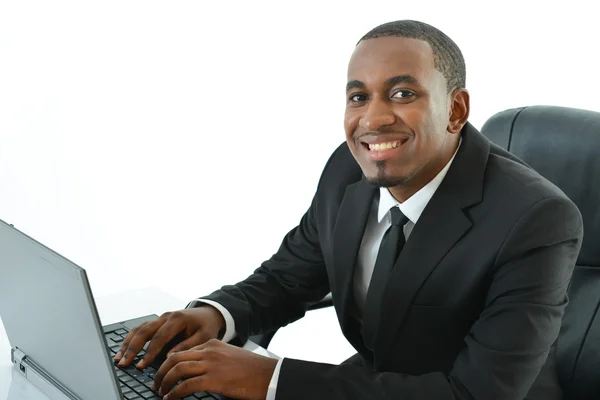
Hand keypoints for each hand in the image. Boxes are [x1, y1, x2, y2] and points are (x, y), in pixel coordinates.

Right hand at [114, 306, 224, 368]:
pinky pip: (141, 329)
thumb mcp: (204, 336)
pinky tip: (123, 349)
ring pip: (139, 329)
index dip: (149, 352)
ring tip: (118, 358)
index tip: (141, 365)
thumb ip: (187, 345)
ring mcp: (160, 318)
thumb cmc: (206, 326)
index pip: (159, 336)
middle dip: (132, 348)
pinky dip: (131, 339)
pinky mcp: (157, 321)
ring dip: (127, 343)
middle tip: (123, 363)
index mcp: (177, 319)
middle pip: (144, 331)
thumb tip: (170, 356)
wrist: (208, 313)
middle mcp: (166, 316)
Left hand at [153, 339, 277, 399]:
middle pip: (174, 358)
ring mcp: (211, 364)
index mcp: (212, 344)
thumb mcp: (230, 358)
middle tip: (156, 383)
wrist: (269, 374)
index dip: (169, 362)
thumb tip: (198, 374)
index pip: (183, 350)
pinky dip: (175, 393)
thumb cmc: (252, 370)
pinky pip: (186, 386)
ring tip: (161, 392)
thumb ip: (213, 361)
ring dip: (164, 382)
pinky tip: (171, 399)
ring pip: (177, 369)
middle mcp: (209, 351)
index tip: (163, 373)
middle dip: (160, 371)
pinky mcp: (214, 380)